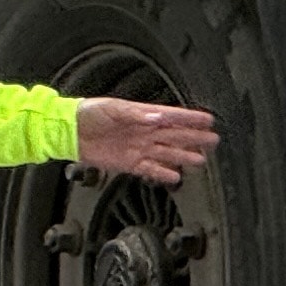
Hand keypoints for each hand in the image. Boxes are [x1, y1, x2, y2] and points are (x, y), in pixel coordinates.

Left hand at [74, 96, 220, 186]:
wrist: (71, 131)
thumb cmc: (90, 113)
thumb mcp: (113, 108)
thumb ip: (136, 114)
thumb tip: (156, 117)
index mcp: (143, 115)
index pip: (173, 117)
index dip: (191, 119)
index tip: (208, 120)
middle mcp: (144, 132)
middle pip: (175, 136)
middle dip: (195, 138)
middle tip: (213, 141)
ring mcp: (138, 148)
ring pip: (167, 153)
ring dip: (184, 156)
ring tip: (201, 160)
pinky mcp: (128, 163)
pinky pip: (150, 169)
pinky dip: (163, 173)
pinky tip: (175, 176)